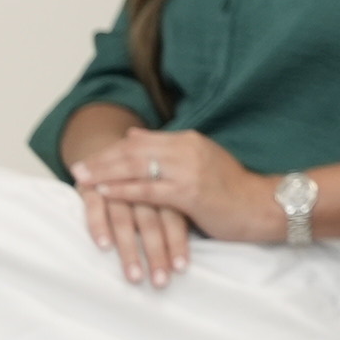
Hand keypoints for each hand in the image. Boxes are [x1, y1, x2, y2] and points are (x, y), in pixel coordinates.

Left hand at [70, 127, 291, 254]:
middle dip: (102, 160)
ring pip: (137, 168)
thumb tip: (134, 134)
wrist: (263, 205)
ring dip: (106, 173)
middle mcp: (187, 149)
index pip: (141, 141)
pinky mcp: (189, 193)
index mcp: (189, 140)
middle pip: (134, 151)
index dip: (113, 150)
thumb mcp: (201, 160)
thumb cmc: (232, 189)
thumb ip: (168, 148)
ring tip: (82, 179)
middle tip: (76, 168)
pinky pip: (148, 190)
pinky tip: (106, 193)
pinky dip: (124, 190)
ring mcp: (188, 170)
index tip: (91, 158)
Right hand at [81, 188, 194, 287]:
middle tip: (160, 282)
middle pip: (151, 222)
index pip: (174, 218)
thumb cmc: (141, 184)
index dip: (177, 243)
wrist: (105, 155)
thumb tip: (190, 255)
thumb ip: (176, 218)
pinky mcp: (88, 188)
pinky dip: (99, 226)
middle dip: (157, 254)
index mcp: (162, 185)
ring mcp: (113, 186)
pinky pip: (94, 208)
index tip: (181, 269)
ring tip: (135, 277)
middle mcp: (139, 186)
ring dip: (129, 250)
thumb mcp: (162, 197)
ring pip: (123, 218)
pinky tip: (104, 247)